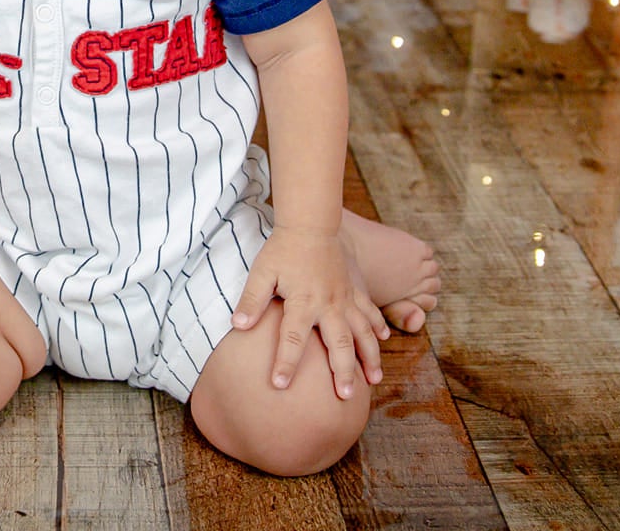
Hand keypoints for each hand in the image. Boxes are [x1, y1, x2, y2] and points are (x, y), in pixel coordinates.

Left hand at [229, 226, 386, 399]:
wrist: (310, 223)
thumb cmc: (283, 250)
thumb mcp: (262, 273)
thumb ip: (251, 300)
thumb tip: (236, 324)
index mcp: (303, 302)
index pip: (292, 339)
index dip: (285, 362)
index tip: (280, 385)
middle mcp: (328, 304)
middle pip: (339, 343)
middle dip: (343, 371)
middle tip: (346, 397)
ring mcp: (345, 297)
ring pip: (362, 332)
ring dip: (370, 356)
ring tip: (375, 379)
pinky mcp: (354, 289)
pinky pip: (370, 310)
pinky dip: (378, 326)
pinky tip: (383, 340)